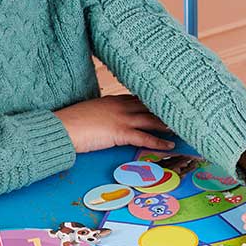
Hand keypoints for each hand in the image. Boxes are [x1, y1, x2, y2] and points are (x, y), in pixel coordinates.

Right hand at [54, 95, 174, 153]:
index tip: (169, 103)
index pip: (140, 99)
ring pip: (151, 120)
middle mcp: (121, 106)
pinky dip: (159, 142)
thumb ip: (105, 114)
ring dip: (168, 126)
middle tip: (184, 114)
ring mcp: (122, 118)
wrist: (62, 127)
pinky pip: (144, 137)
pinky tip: (170, 145)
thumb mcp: (91, 113)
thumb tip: (109, 120)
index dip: (155, 102)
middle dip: (167, 111)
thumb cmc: (72, 122)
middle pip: (150, 107)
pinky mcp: (120, 132)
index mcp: (114, 100)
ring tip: (183, 129)